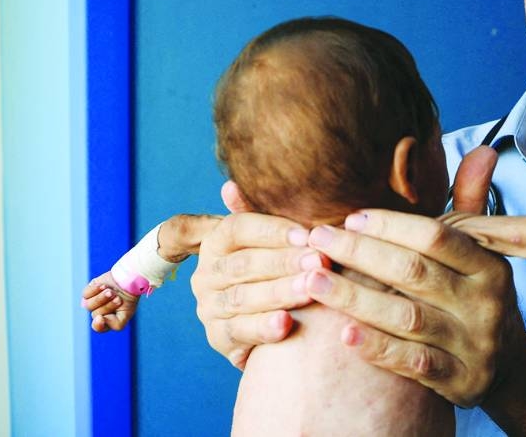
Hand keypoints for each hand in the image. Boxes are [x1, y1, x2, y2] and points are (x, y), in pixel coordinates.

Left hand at [81, 271, 139, 331]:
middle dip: (108, 305)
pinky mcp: (88, 292)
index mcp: (107, 321)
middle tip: (118, 298)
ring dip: (101, 298)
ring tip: (111, 291)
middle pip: (95, 314)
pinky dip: (95, 289)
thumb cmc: (128, 298)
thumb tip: (100, 319)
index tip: (101, 317)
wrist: (129, 280)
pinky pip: (85, 294)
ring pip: (88, 305)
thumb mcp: (127, 313)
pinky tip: (104, 286)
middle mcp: (98, 313)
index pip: (98, 327)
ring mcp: (92, 303)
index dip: (98, 324)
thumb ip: (116, 324)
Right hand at [189, 181, 327, 368]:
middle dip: (284, 262)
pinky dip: (263, 328)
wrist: (276, 318)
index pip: (238, 228)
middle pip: (244, 264)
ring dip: (280, 292)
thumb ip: (260, 213)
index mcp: (216, 241)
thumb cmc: (279, 267)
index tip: (307, 233)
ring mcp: (209, 307)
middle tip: (319, 261)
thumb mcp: (274, 239)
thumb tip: (229, 187)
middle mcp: (206, 274)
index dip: (272, 230)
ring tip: (311, 288)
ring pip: (243, 297)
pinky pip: (239, 332)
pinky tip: (286, 324)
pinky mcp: (219, 338)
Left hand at [304, 146, 521, 405]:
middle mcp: (487, 303)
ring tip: (313, 281)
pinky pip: (411, 363)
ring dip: (355, 299)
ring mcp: (474, 345)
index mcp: (490, 265)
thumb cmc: (476, 294)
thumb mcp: (480, 252)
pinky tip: (342, 333)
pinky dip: (376, 347)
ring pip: (407, 318)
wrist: (506, 364)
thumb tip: (481, 150)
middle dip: (359, 255)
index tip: (349, 217)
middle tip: (317, 241)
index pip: (436, 238)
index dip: (390, 225)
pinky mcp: (460, 382)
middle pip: (414, 273)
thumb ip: (470, 202)